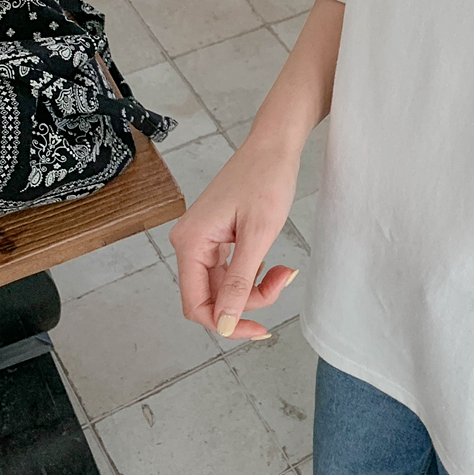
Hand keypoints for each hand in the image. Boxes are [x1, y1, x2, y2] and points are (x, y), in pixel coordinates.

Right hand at [169, 135, 302, 340]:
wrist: (274, 146)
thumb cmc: (266, 179)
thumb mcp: (258, 235)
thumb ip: (238, 282)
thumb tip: (223, 323)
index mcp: (190, 243)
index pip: (197, 305)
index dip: (226, 324)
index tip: (260, 329)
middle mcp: (189, 243)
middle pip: (212, 298)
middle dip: (248, 302)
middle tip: (282, 282)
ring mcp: (202, 241)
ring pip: (224, 287)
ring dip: (254, 289)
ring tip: (283, 270)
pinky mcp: (216, 238)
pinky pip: (229, 272)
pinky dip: (252, 276)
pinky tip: (272, 264)